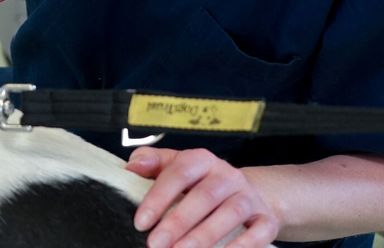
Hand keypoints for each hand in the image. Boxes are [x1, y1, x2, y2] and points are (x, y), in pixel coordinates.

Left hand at [126, 147, 279, 247]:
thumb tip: (131, 167)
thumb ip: (152, 163)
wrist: (248, 194)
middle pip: (204, 196)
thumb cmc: (200, 182)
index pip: (178, 174)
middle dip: (177, 222)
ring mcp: (249, 197)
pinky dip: (240, 247)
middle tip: (154, 245)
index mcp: (201, 160)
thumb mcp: (176, 166)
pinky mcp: (266, 219)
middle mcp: (227, 175)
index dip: (158, 197)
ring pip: (229, 214)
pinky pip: (257, 233)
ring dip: (204, 237)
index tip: (140, 222)